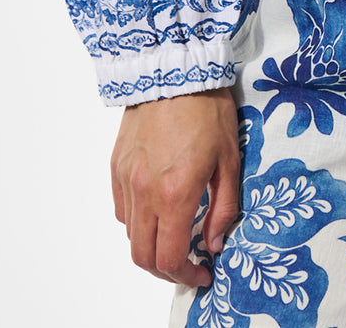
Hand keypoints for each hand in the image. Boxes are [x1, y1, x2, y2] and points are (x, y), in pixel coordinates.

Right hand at [110, 86, 239, 287]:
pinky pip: (121, 208)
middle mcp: (144, 192)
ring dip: (151, 245)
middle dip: (166, 270)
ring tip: (174, 236)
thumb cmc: (207, 109)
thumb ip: (224, 207)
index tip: (203, 273)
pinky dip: (137, 221)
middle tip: (187, 265)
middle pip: (142, 256)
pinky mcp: (116, 166)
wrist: (174, 69)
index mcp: (175, 194)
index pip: (170, 257)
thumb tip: (216, 242)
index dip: (187, 275)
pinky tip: (156, 209)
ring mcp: (126, 179)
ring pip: (130, 233)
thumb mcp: (229, 159)